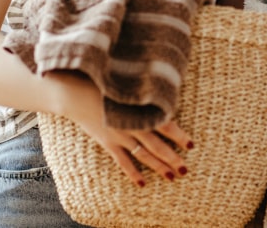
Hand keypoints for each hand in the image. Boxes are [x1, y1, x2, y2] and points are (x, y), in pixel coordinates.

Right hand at [49, 71, 192, 186]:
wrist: (75, 93)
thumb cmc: (102, 83)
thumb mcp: (127, 86)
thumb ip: (144, 93)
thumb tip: (163, 92)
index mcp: (138, 110)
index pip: (165, 124)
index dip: (179, 136)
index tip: (191, 145)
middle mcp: (131, 125)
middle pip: (157, 145)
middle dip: (172, 158)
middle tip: (185, 169)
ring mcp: (119, 135)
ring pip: (143, 155)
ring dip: (159, 167)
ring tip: (172, 177)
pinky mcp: (107, 142)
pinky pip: (122, 161)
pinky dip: (133, 173)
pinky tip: (142, 183)